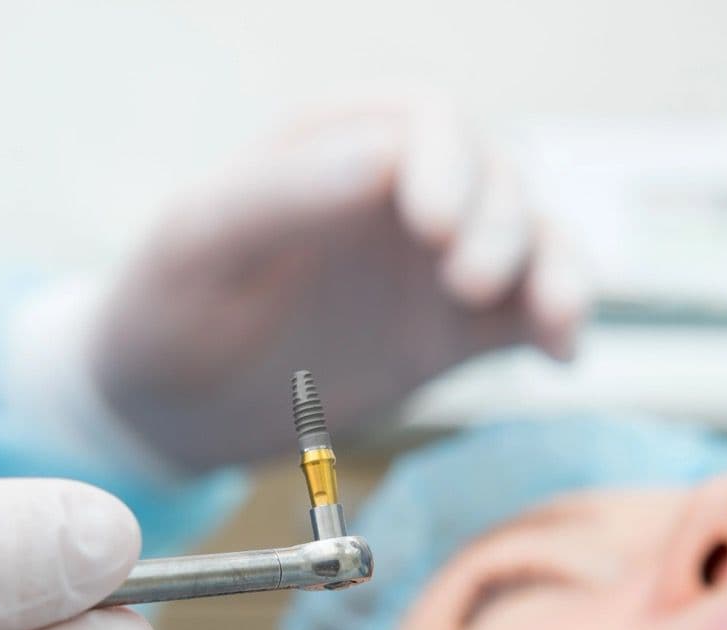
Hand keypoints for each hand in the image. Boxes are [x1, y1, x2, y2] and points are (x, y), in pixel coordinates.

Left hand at [90, 95, 587, 469]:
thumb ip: (284, 195)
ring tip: (552, 320)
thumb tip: (387, 154)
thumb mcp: (199, 245)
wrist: (168, 413)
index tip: (430, 225)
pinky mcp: (449, 334)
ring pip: (528, 240)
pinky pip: (526, 314)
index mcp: (332, 146)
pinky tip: (562, 354)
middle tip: (467, 283)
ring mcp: (428, 266)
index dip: (445, 162)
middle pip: (492, 177)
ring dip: (554, 269)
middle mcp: (395, 195)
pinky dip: (557, 324)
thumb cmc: (165, 311)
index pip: (424, 119)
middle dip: (498, 222)